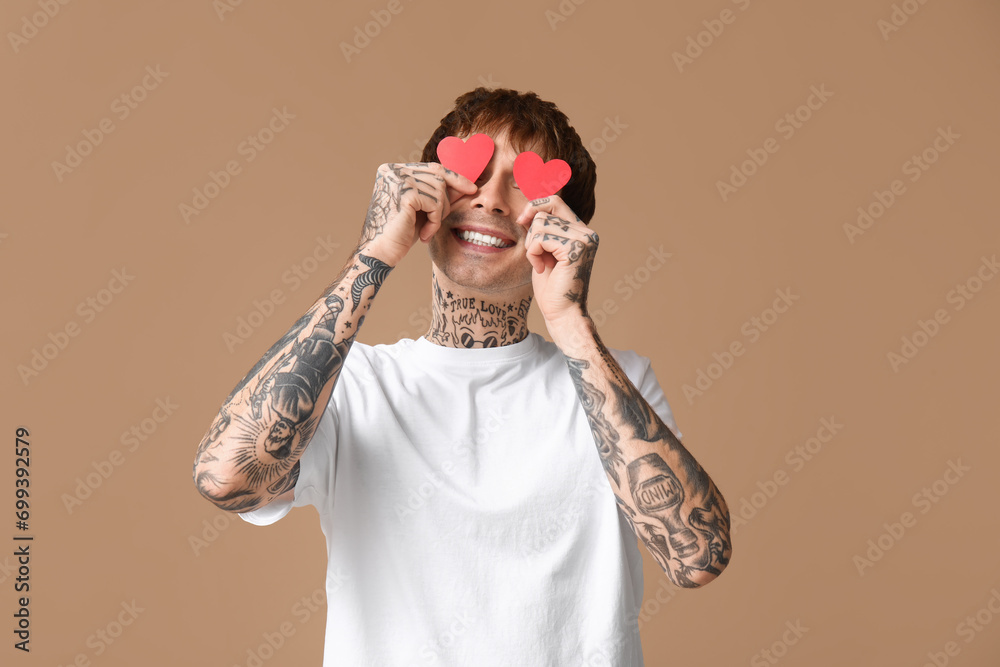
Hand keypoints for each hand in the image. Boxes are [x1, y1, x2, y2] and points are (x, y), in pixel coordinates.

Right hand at [357, 162, 475, 266]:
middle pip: (438, 174)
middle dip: (450, 195)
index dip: (454, 178)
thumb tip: (467, 183)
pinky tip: (424, 234)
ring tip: (427, 230)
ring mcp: (398, 179)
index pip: (432, 168)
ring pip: (439, 189)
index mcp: (394, 170)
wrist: (381, 253)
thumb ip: (439, 193)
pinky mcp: (405, 192)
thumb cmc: (401, 233)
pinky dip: (434, 221)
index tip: (471, 189)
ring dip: (438, 214)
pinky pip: (435, 202)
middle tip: (444, 217)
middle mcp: (393, 170)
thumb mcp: (423, 208)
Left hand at [515, 196, 598, 328]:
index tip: (522, 221)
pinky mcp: (575, 248)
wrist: (562, 313)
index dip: (534, 206)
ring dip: (532, 246)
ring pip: (540, 224)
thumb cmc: (551, 287)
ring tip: (541, 264)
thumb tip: (528, 208)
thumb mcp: (544, 251)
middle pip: (545, 211)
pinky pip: (540, 237)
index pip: (555, 201)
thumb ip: (542, 230)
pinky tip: (541, 268)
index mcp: (581, 232)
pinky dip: (533, 253)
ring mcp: (584, 240)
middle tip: (537, 256)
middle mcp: (587, 233)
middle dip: (531, 233)